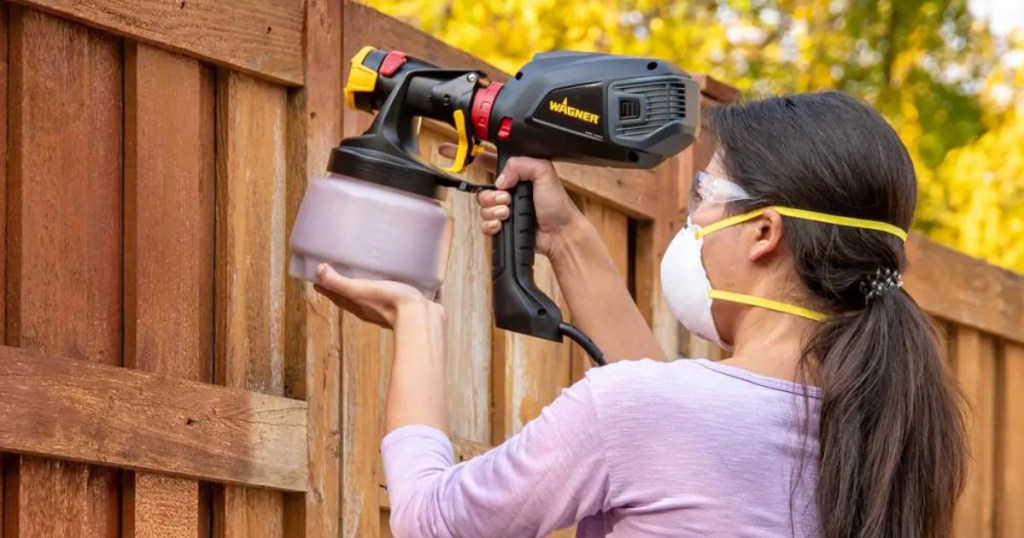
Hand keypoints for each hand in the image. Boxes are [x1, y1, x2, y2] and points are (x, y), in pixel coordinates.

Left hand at [313, 264, 442, 328]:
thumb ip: (340, 283)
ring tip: (384, 268)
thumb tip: (319, 270)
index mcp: (362, 306)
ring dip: (384, 285)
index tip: (319, 276)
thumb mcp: (361, 290)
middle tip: (347, 268)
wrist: (423, 320)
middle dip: (352, 285)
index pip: (339, 296)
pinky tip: (418, 274)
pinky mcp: (418, 304)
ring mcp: (399, 308)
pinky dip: (413, 284)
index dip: (328, 287)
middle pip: (360, 296)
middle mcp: (377, 309)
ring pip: (387, 294)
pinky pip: (413, 291)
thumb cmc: (390, 304)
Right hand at [439, 144, 584, 257]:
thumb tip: (500, 178)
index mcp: (517, 173)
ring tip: (508, 213)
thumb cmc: (558, 205)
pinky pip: (484, 224)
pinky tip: (501, 225)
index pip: (489, 160)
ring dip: (493, 211)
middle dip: (490, 195)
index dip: (472, 155)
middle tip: (506, 198)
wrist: (560, 233)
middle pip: (482, 188)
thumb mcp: (544, 172)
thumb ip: (522, 164)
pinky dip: (490, 225)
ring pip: (482, 207)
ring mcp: (504, 209)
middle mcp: (508, 190)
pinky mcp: (502, 226)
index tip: (451, 150)